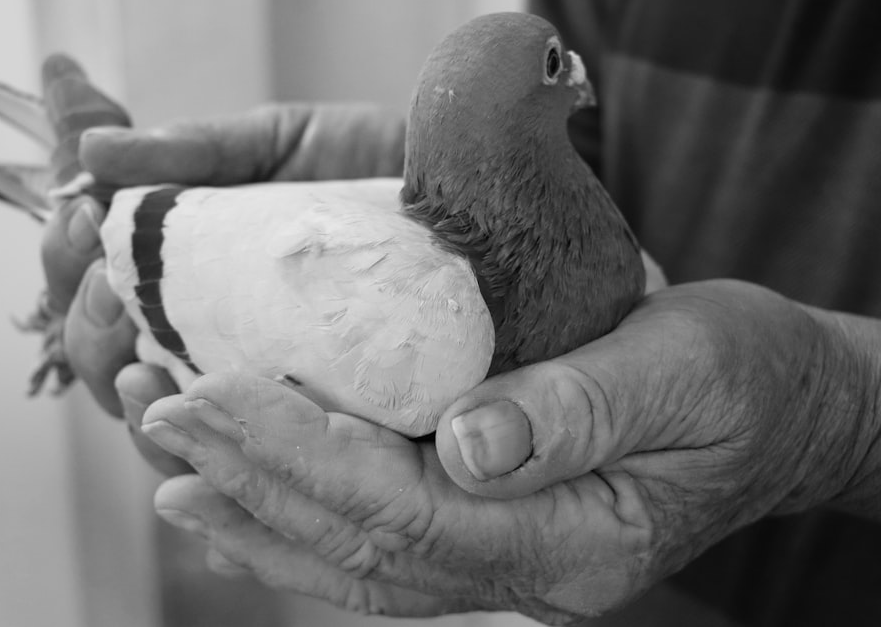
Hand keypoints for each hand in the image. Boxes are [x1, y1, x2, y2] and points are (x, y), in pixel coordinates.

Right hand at [41, 103, 404, 472]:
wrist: (474, 202)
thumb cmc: (372, 172)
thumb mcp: (281, 146)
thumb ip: (195, 152)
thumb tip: (92, 152)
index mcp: (185, 279)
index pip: (92, 287)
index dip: (68, 260)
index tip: (84, 217)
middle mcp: (207, 344)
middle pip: (110, 365)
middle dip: (91, 333)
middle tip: (109, 294)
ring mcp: (256, 397)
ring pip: (168, 432)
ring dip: (139, 409)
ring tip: (143, 372)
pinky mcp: (316, 440)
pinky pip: (247, 477)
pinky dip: (213, 478)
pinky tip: (202, 456)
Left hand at [136, 280, 880, 622]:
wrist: (784, 410)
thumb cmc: (743, 378)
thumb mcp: (684, 369)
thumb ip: (581, 409)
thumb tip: (466, 444)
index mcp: (574, 542)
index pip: (404, 515)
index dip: (300, 458)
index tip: (216, 394)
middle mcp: (528, 575)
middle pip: (362, 547)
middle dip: (251, 480)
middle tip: (161, 415)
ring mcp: (508, 566)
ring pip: (357, 564)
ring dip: (256, 514)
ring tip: (172, 469)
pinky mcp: (494, 534)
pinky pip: (380, 549)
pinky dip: (302, 525)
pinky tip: (246, 500)